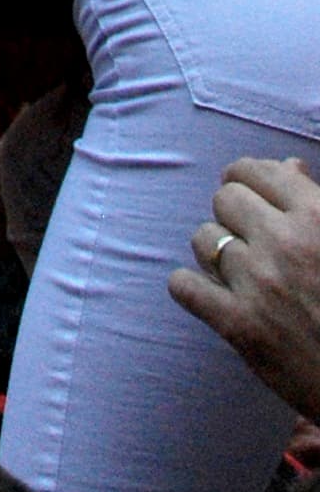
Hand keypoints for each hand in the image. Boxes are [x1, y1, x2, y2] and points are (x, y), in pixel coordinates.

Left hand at [171, 157, 319, 411]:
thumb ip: (318, 202)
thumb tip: (288, 165)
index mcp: (317, 217)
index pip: (253, 170)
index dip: (247, 181)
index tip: (251, 197)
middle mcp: (285, 243)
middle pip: (224, 199)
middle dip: (234, 215)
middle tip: (251, 239)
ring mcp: (259, 284)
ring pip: (203, 238)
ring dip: (216, 251)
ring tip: (239, 271)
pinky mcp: (241, 326)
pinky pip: (184, 286)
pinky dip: (192, 288)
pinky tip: (212, 295)